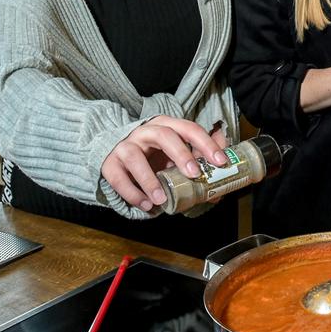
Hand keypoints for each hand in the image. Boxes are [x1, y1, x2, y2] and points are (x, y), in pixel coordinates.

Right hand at [102, 118, 228, 211]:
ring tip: (161, 200)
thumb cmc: (154, 158)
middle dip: (181, 154)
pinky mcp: (110, 163)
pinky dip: (132, 193)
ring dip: (149, 179)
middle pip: (164, 135)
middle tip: (194, 174)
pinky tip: (145, 205)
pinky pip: (118, 178)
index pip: (188, 128)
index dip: (206, 143)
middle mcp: (146, 131)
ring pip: (135, 156)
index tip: (220, 161)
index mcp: (166, 126)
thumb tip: (220, 186)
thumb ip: (197, 165)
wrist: (118, 159)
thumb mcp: (177, 157)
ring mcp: (126, 146)